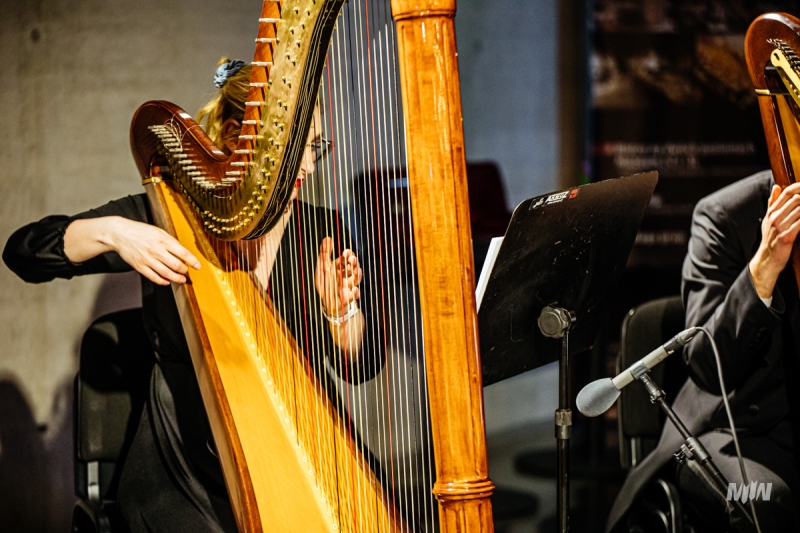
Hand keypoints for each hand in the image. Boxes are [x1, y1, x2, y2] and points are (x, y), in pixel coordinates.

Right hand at [65, 216, 199, 285]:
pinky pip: (153, 277)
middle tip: (188, 272)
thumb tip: (182, 253)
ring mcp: (147, 259)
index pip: (183, 252)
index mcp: (163, 239)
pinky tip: (167, 281)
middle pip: (176, 265)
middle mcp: (156, 250)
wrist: (119, 233)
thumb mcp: (158, 231)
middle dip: (184, 271)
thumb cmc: (140, 231)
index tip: (198, 266)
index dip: (192, 261)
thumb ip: (170, 241)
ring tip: (181, 279)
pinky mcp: (139, 266)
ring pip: (166, 273)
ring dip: (176, 278)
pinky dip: (162, 281)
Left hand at [314, 236, 361, 316]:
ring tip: (356, 271)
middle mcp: (346, 276)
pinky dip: (355, 293)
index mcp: (340, 267)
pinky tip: (354, 289)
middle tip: (351, 259)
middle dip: (353, 263)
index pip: (347, 259)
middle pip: (353, 268)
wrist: (326, 301)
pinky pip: (353, 296)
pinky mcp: (347, 298)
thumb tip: (328, 237)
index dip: (348, 255)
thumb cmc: (326, 282)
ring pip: (355, 280)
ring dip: (356, 275)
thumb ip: (325, 252)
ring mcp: (348, 286)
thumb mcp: (323, 266)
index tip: (346, 252)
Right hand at [749, 183, 799, 297]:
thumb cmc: (770, 239)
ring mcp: (780, 227)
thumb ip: (772, 203)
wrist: (767, 259)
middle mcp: (774, 218)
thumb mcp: (768, 220)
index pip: (787, 192)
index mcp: (771, 212)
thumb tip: (776, 187)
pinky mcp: (787, 237)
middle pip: (796, 199)